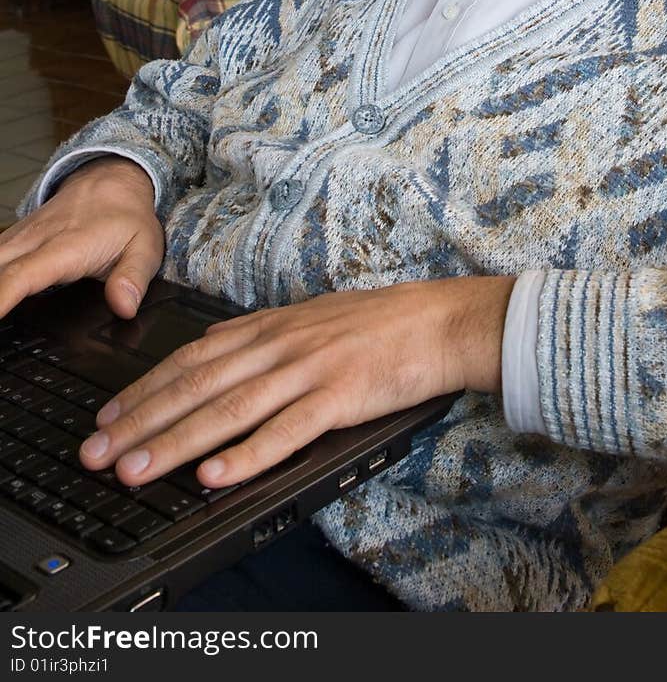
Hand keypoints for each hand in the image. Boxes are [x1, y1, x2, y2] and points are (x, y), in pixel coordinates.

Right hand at [0, 156, 163, 320]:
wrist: (114, 180)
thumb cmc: (127, 216)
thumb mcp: (145, 247)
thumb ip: (133, 278)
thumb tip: (124, 306)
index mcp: (67, 247)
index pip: (23, 275)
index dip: (1, 299)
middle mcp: (37, 239)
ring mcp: (24, 235)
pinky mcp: (18, 235)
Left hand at [79, 275, 514, 486]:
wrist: (439, 320)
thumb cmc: (379, 323)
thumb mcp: (310, 318)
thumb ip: (263, 337)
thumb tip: (213, 354)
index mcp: (270, 326)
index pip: (192, 357)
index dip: (145, 388)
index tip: (107, 416)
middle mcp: (280, 344)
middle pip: (197, 385)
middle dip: (141, 422)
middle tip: (98, 452)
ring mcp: (308, 370)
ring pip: (228, 410)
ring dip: (176, 443)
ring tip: (137, 470)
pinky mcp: (339, 397)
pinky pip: (285, 431)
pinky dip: (246, 456)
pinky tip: (215, 477)